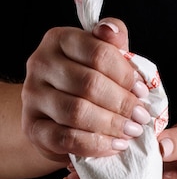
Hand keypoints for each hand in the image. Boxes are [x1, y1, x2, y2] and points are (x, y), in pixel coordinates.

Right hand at [21, 18, 150, 162]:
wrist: (56, 117)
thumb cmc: (86, 86)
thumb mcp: (103, 60)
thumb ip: (113, 45)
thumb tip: (114, 32)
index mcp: (59, 40)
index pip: (98, 53)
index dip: (125, 75)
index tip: (142, 92)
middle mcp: (41, 64)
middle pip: (89, 83)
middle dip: (122, 103)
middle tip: (141, 117)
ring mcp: (33, 97)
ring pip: (77, 111)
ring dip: (111, 125)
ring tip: (131, 132)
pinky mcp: (33, 128)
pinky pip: (66, 138)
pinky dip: (95, 144)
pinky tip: (114, 146)